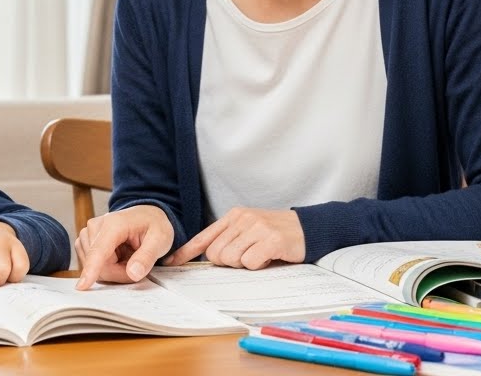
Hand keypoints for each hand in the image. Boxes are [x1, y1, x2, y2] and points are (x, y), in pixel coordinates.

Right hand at [75, 205, 173, 289]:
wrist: (146, 215)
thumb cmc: (153, 225)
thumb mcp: (161, 239)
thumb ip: (147, 257)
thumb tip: (133, 273)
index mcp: (114, 223)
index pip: (99, 250)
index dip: (91, 269)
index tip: (82, 286)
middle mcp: (95, 226)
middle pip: (100, 266)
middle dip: (119, 273)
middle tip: (137, 263)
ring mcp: (87, 234)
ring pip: (95, 268)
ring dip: (113, 270)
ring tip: (128, 256)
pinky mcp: (84, 242)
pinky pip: (92, 266)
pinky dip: (107, 267)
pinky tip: (117, 257)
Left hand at [163, 207, 304, 268]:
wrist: (308, 228)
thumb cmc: (276, 233)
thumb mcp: (249, 230)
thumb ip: (229, 239)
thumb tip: (206, 259)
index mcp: (234, 216)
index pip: (204, 236)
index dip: (187, 251)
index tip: (172, 262)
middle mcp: (243, 219)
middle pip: (216, 253)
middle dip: (228, 262)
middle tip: (247, 257)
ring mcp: (257, 228)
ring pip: (232, 259)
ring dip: (245, 264)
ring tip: (260, 255)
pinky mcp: (271, 240)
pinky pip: (250, 262)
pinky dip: (259, 265)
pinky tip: (269, 257)